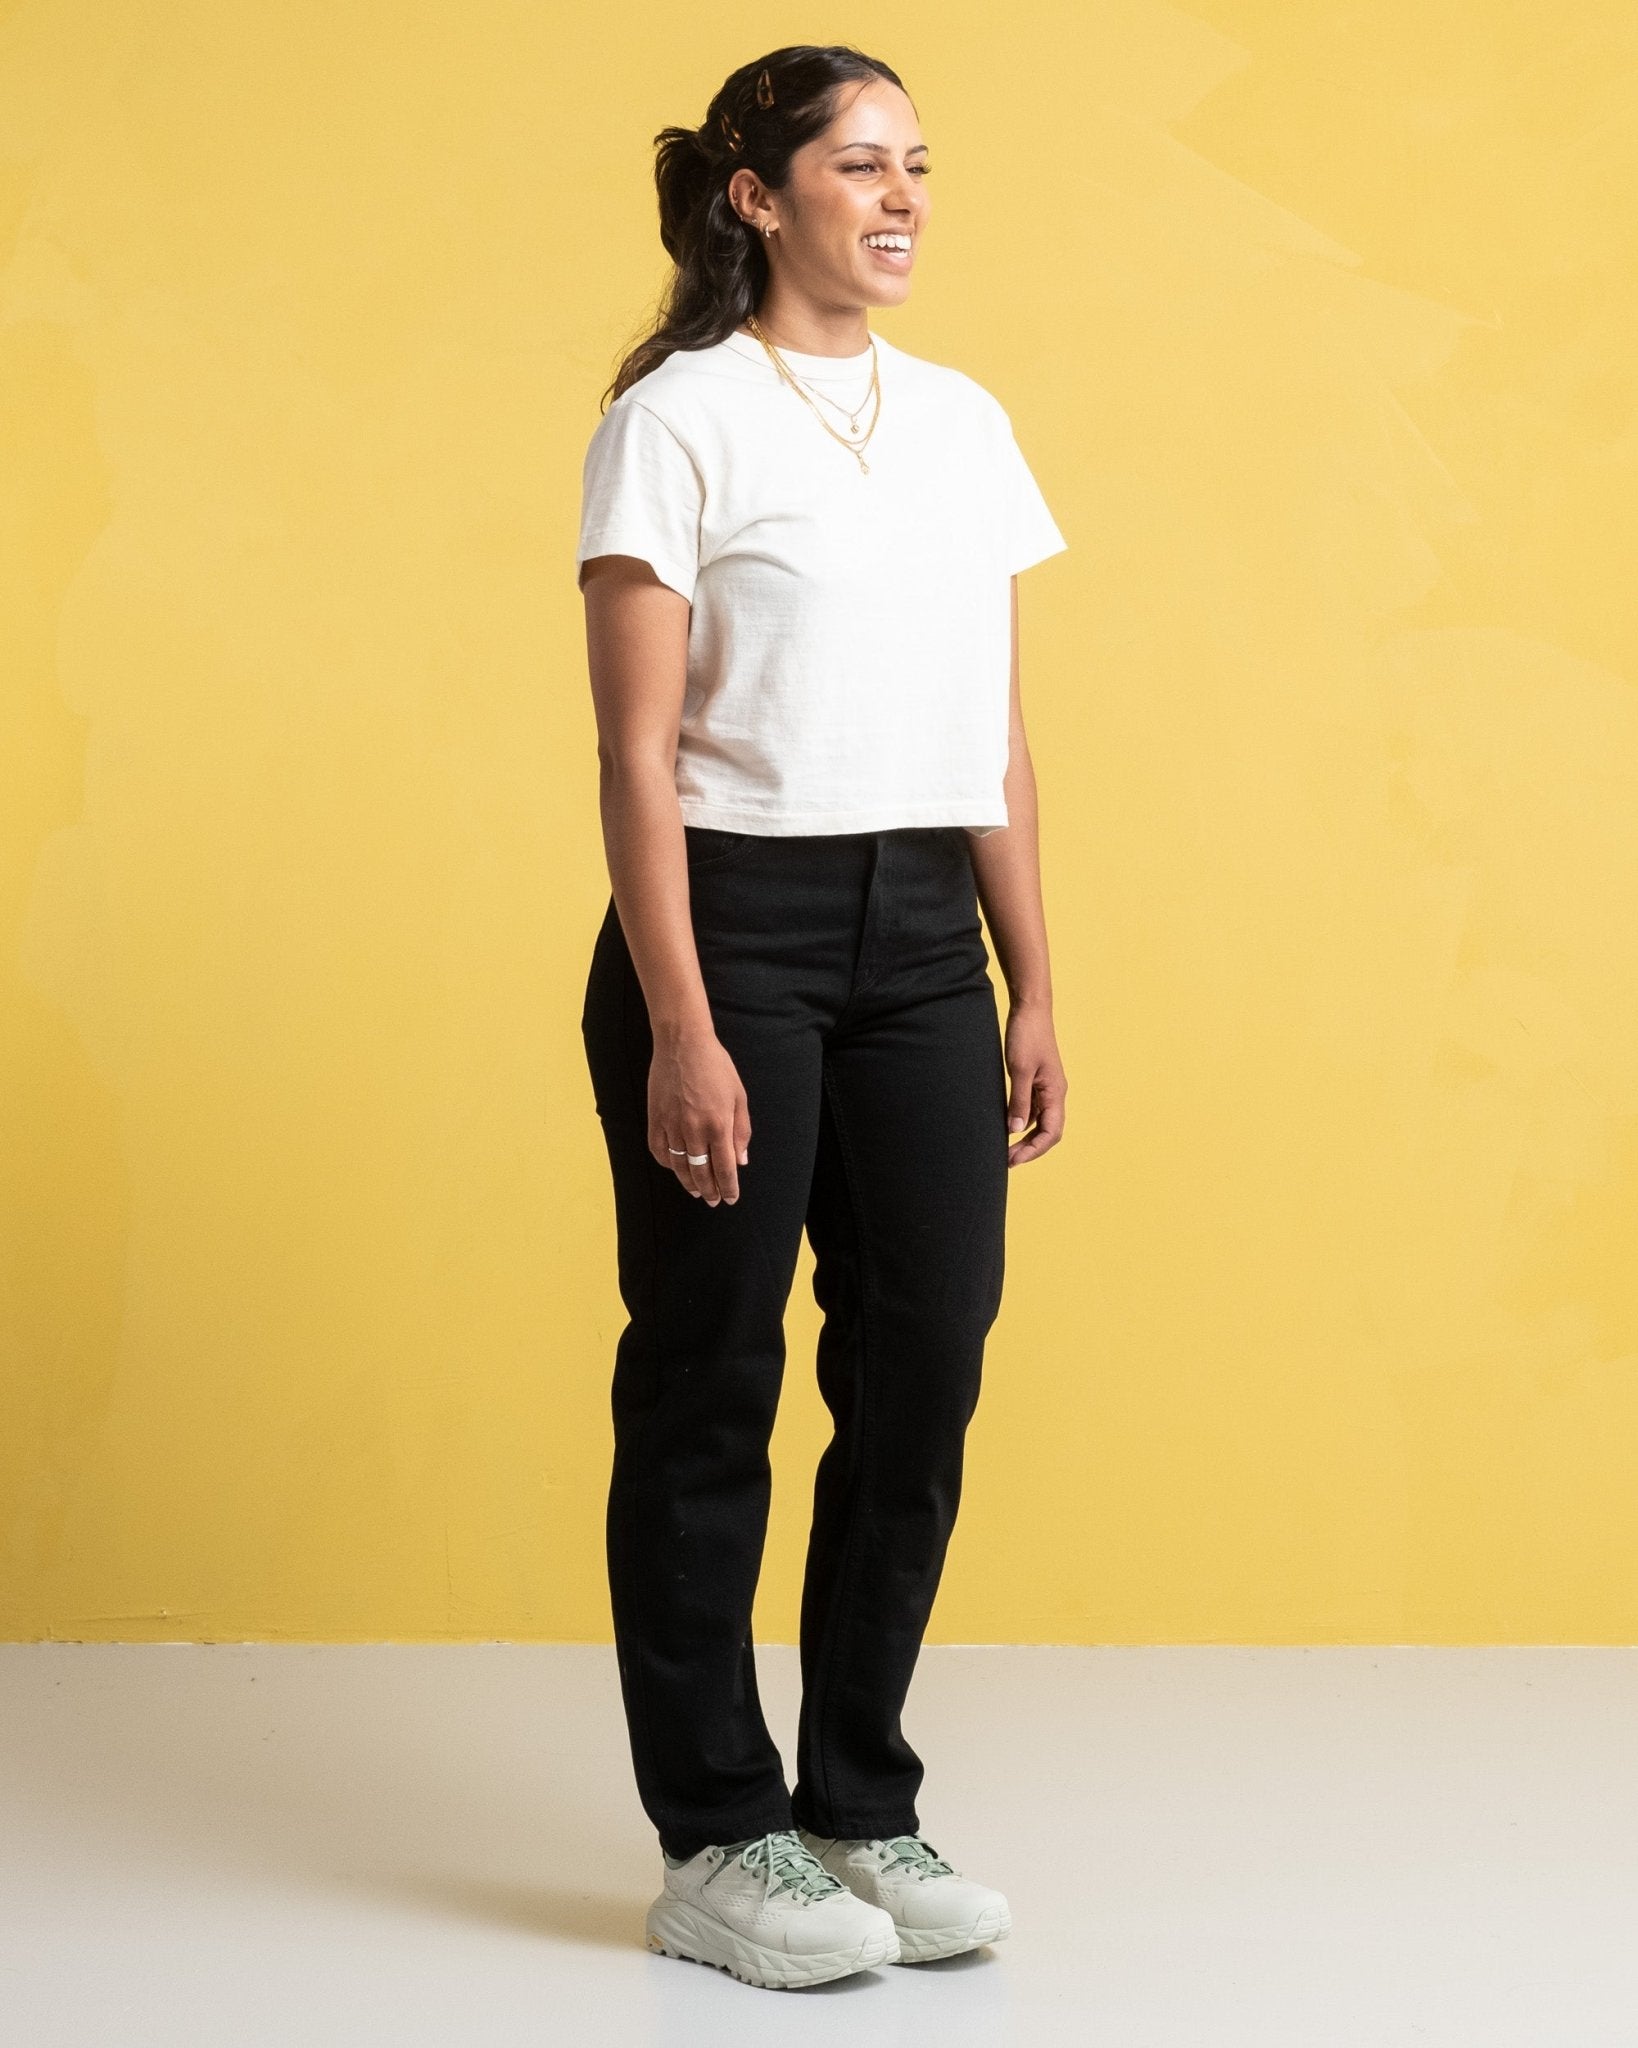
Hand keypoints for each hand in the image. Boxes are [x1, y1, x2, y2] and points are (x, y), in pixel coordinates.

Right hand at [649, 1026, 750, 1204]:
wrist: (683, 1044)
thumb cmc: (716, 1067)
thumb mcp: (739, 1097)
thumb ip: (741, 1131)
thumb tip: (741, 1161)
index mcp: (719, 1125)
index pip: (724, 1169)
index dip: (728, 1188)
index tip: (731, 1198)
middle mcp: (694, 1130)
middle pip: (701, 1172)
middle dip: (709, 1191)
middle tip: (713, 1200)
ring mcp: (671, 1125)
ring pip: (679, 1166)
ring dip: (688, 1182)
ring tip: (695, 1191)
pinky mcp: (655, 1119)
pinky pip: (659, 1150)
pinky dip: (667, 1164)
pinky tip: (675, 1168)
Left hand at [1003, 999, 1065, 1164]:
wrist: (1030, 1009)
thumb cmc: (1027, 1035)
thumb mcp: (1019, 1069)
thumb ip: (1019, 1101)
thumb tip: (1015, 1130)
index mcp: (1055, 1092)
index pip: (1051, 1133)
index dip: (1033, 1150)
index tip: (1013, 1160)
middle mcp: (1055, 1093)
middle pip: (1048, 1132)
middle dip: (1030, 1149)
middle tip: (1007, 1161)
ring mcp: (1047, 1087)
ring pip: (1042, 1122)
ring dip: (1027, 1138)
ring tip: (1007, 1150)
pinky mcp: (1037, 1081)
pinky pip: (1035, 1110)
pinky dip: (1024, 1123)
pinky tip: (1009, 1127)